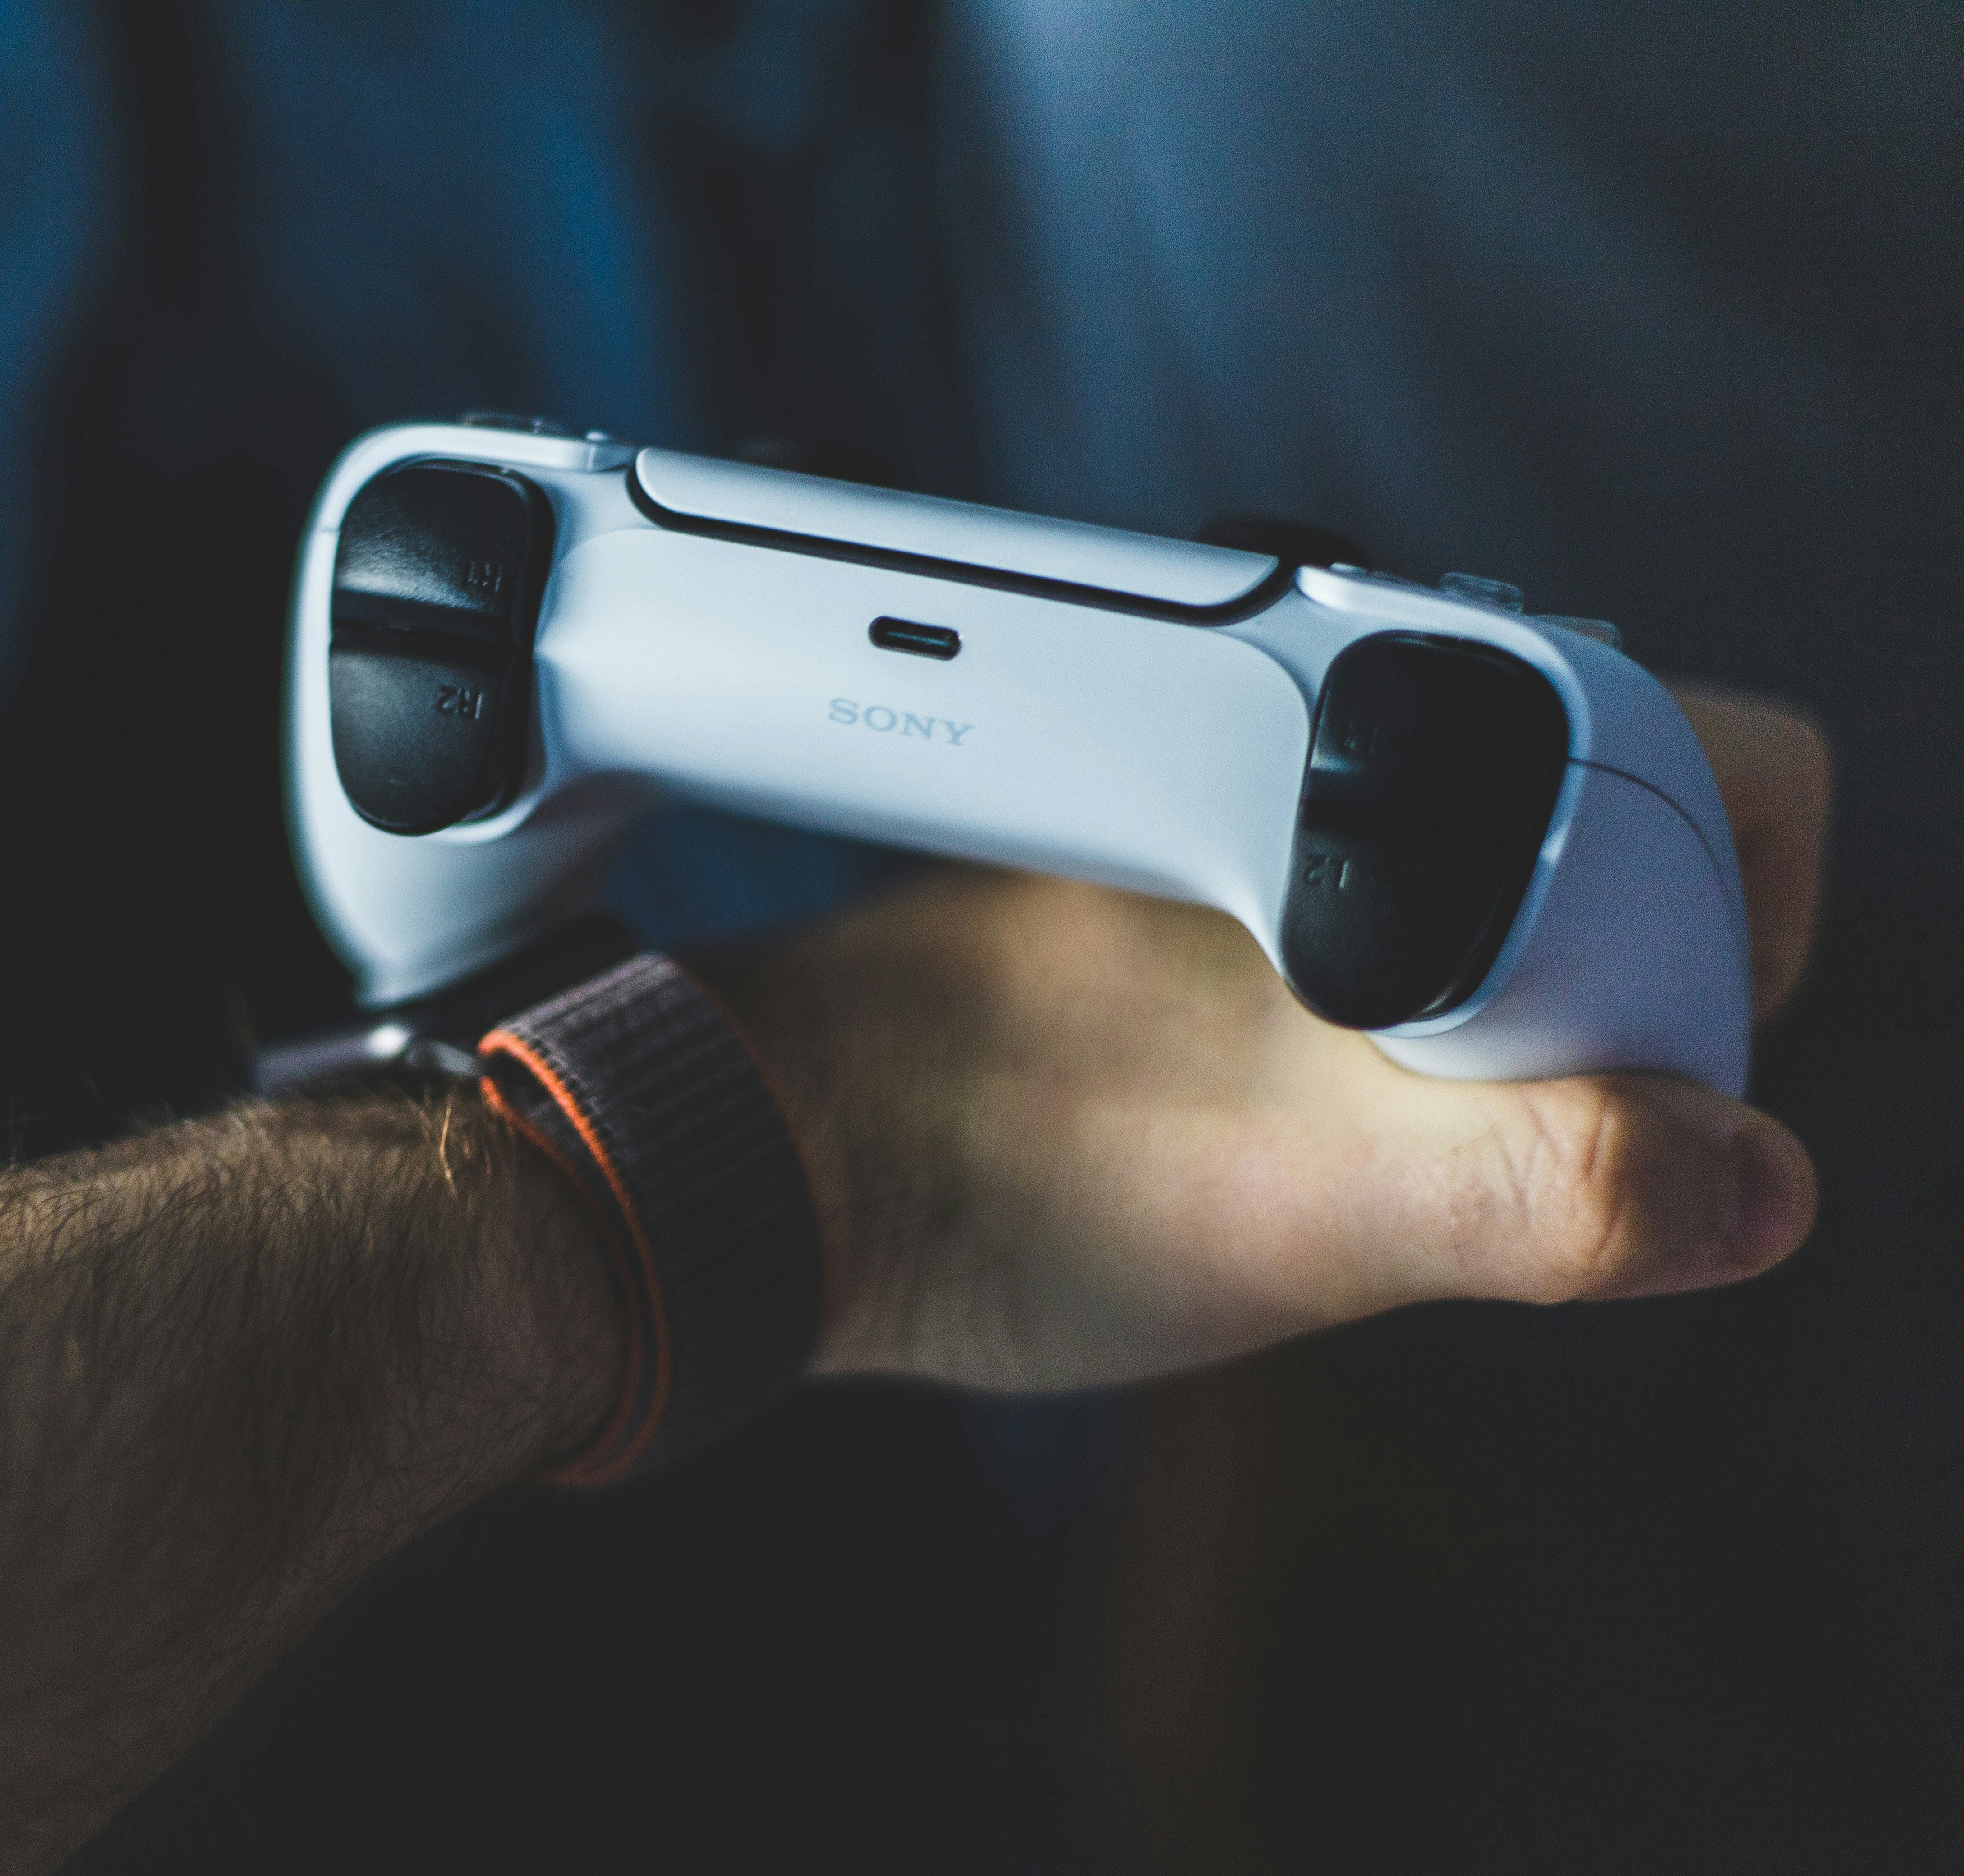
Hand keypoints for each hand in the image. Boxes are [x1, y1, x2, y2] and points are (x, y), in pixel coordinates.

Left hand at [722, 686, 1830, 1391]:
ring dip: (1489, 1045)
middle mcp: (1311, 758)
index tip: (1651, 1067)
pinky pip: (1364, 962)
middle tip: (1500, 1135)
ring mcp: (1247, 842)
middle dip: (1607, 1004)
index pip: (1704, 758)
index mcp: (1373, 756)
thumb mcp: (1328, 1200)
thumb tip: (1754, 1182)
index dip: (1737, 926)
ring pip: (1483, 912)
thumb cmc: (1011, 1160)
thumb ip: (1560, 1183)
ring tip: (1369, 1151)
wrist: (780, 1167)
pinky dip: (1383, 1057)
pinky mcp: (1182, 923)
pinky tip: (1287, 1140)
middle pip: (1604, 843)